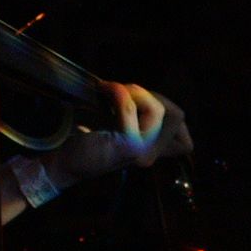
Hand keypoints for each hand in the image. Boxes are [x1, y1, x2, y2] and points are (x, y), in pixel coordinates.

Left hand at [42, 81, 192, 189]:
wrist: (65, 161)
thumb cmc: (87, 141)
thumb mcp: (117, 128)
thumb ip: (135, 117)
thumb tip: (145, 94)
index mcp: (151, 154)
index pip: (185, 143)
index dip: (174, 115)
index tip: (144, 103)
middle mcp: (151, 155)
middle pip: (176, 115)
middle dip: (152, 95)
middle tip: (124, 92)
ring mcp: (142, 151)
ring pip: (158, 108)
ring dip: (135, 91)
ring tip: (113, 90)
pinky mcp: (127, 144)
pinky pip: (130, 107)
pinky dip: (118, 92)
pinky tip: (103, 89)